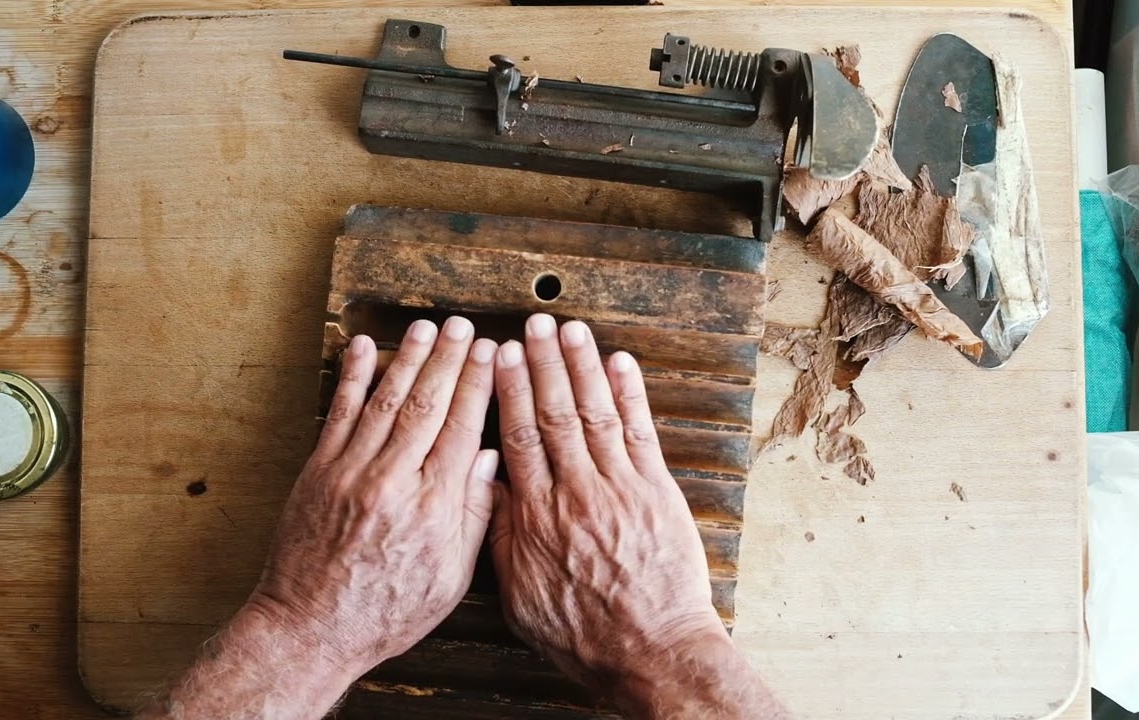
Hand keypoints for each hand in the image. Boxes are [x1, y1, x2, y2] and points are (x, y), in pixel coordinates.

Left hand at [248, 317, 499, 675]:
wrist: (311, 629)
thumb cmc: (386, 612)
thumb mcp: (450, 579)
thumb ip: (472, 516)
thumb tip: (487, 458)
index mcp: (434, 508)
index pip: (463, 428)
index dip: (478, 385)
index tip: (490, 355)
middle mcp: (394, 482)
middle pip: (428, 405)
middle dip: (449, 360)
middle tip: (464, 327)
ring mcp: (352, 473)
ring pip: (387, 401)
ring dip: (408, 359)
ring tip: (427, 328)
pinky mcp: (319, 473)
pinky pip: (340, 414)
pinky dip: (353, 378)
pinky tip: (364, 348)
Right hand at [488, 314, 725, 687]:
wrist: (648, 649)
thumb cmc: (582, 631)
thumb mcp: (519, 595)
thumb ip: (500, 538)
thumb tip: (483, 490)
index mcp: (536, 517)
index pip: (516, 437)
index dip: (509, 392)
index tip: (501, 358)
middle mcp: (574, 492)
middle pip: (553, 414)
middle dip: (542, 364)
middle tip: (532, 326)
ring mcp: (619, 488)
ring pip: (594, 413)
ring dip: (581, 366)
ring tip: (569, 329)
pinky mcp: (656, 492)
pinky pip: (639, 432)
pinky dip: (629, 394)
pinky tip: (618, 362)